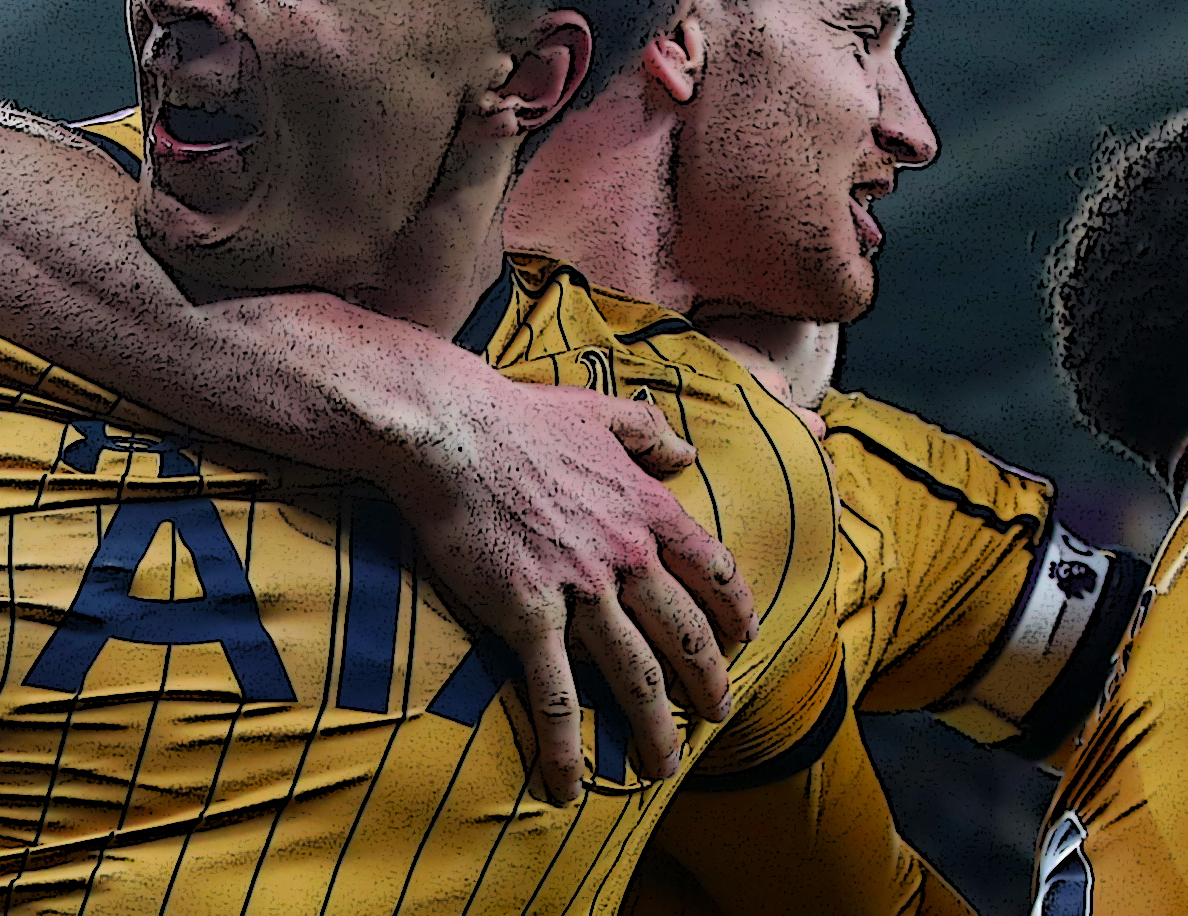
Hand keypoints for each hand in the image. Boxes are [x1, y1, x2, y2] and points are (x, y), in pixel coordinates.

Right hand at [364, 374, 753, 807]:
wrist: (449, 429)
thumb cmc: (516, 415)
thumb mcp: (597, 409)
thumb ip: (648, 431)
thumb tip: (686, 452)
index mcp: (646, 506)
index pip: (711, 569)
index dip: (734, 609)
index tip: (744, 637)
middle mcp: (626, 555)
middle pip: (684, 635)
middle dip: (707, 682)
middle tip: (715, 715)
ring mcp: (581, 590)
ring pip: (634, 676)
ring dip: (654, 728)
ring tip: (663, 766)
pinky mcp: (528, 615)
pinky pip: (555, 694)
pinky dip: (566, 746)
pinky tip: (569, 785)